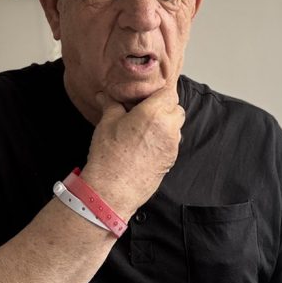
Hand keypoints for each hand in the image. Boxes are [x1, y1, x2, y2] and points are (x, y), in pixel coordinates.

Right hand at [82, 77, 184, 219]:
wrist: (112, 190)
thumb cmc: (109, 156)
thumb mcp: (107, 123)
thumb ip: (111, 104)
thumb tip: (105, 95)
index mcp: (154, 113)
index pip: (168, 92)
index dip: (157, 92)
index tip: (146, 95)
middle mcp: (168, 128)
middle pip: (175, 108)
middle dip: (163, 107)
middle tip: (144, 111)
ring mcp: (172, 145)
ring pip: (176, 126)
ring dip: (165, 123)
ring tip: (144, 128)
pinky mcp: (171, 160)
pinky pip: (172, 142)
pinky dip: (164, 139)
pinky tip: (146, 144)